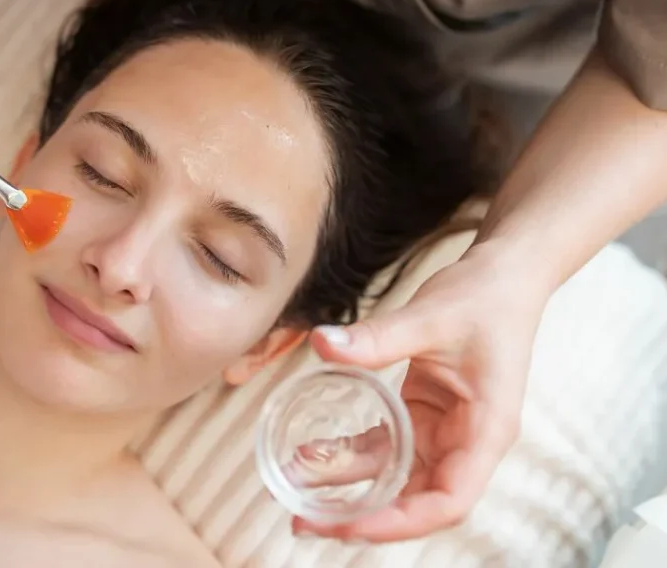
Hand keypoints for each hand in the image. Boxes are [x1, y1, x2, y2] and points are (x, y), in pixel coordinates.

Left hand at [293, 242, 548, 541]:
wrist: (503, 272)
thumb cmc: (484, 297)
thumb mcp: (430, 317)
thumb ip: (377, 337)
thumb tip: (321, 344)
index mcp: (486, 431)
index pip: (448, 500)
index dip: (399, 522)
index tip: (348, 525)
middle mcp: (467, 441)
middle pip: (416, 499)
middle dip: (362, 516)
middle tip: (303, 520)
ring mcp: (445, 430)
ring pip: (395, 476)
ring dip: (348, 486)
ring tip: (294, 489)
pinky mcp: (424, 414)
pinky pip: (386, 445)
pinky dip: (350, 454)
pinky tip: (312, 453)